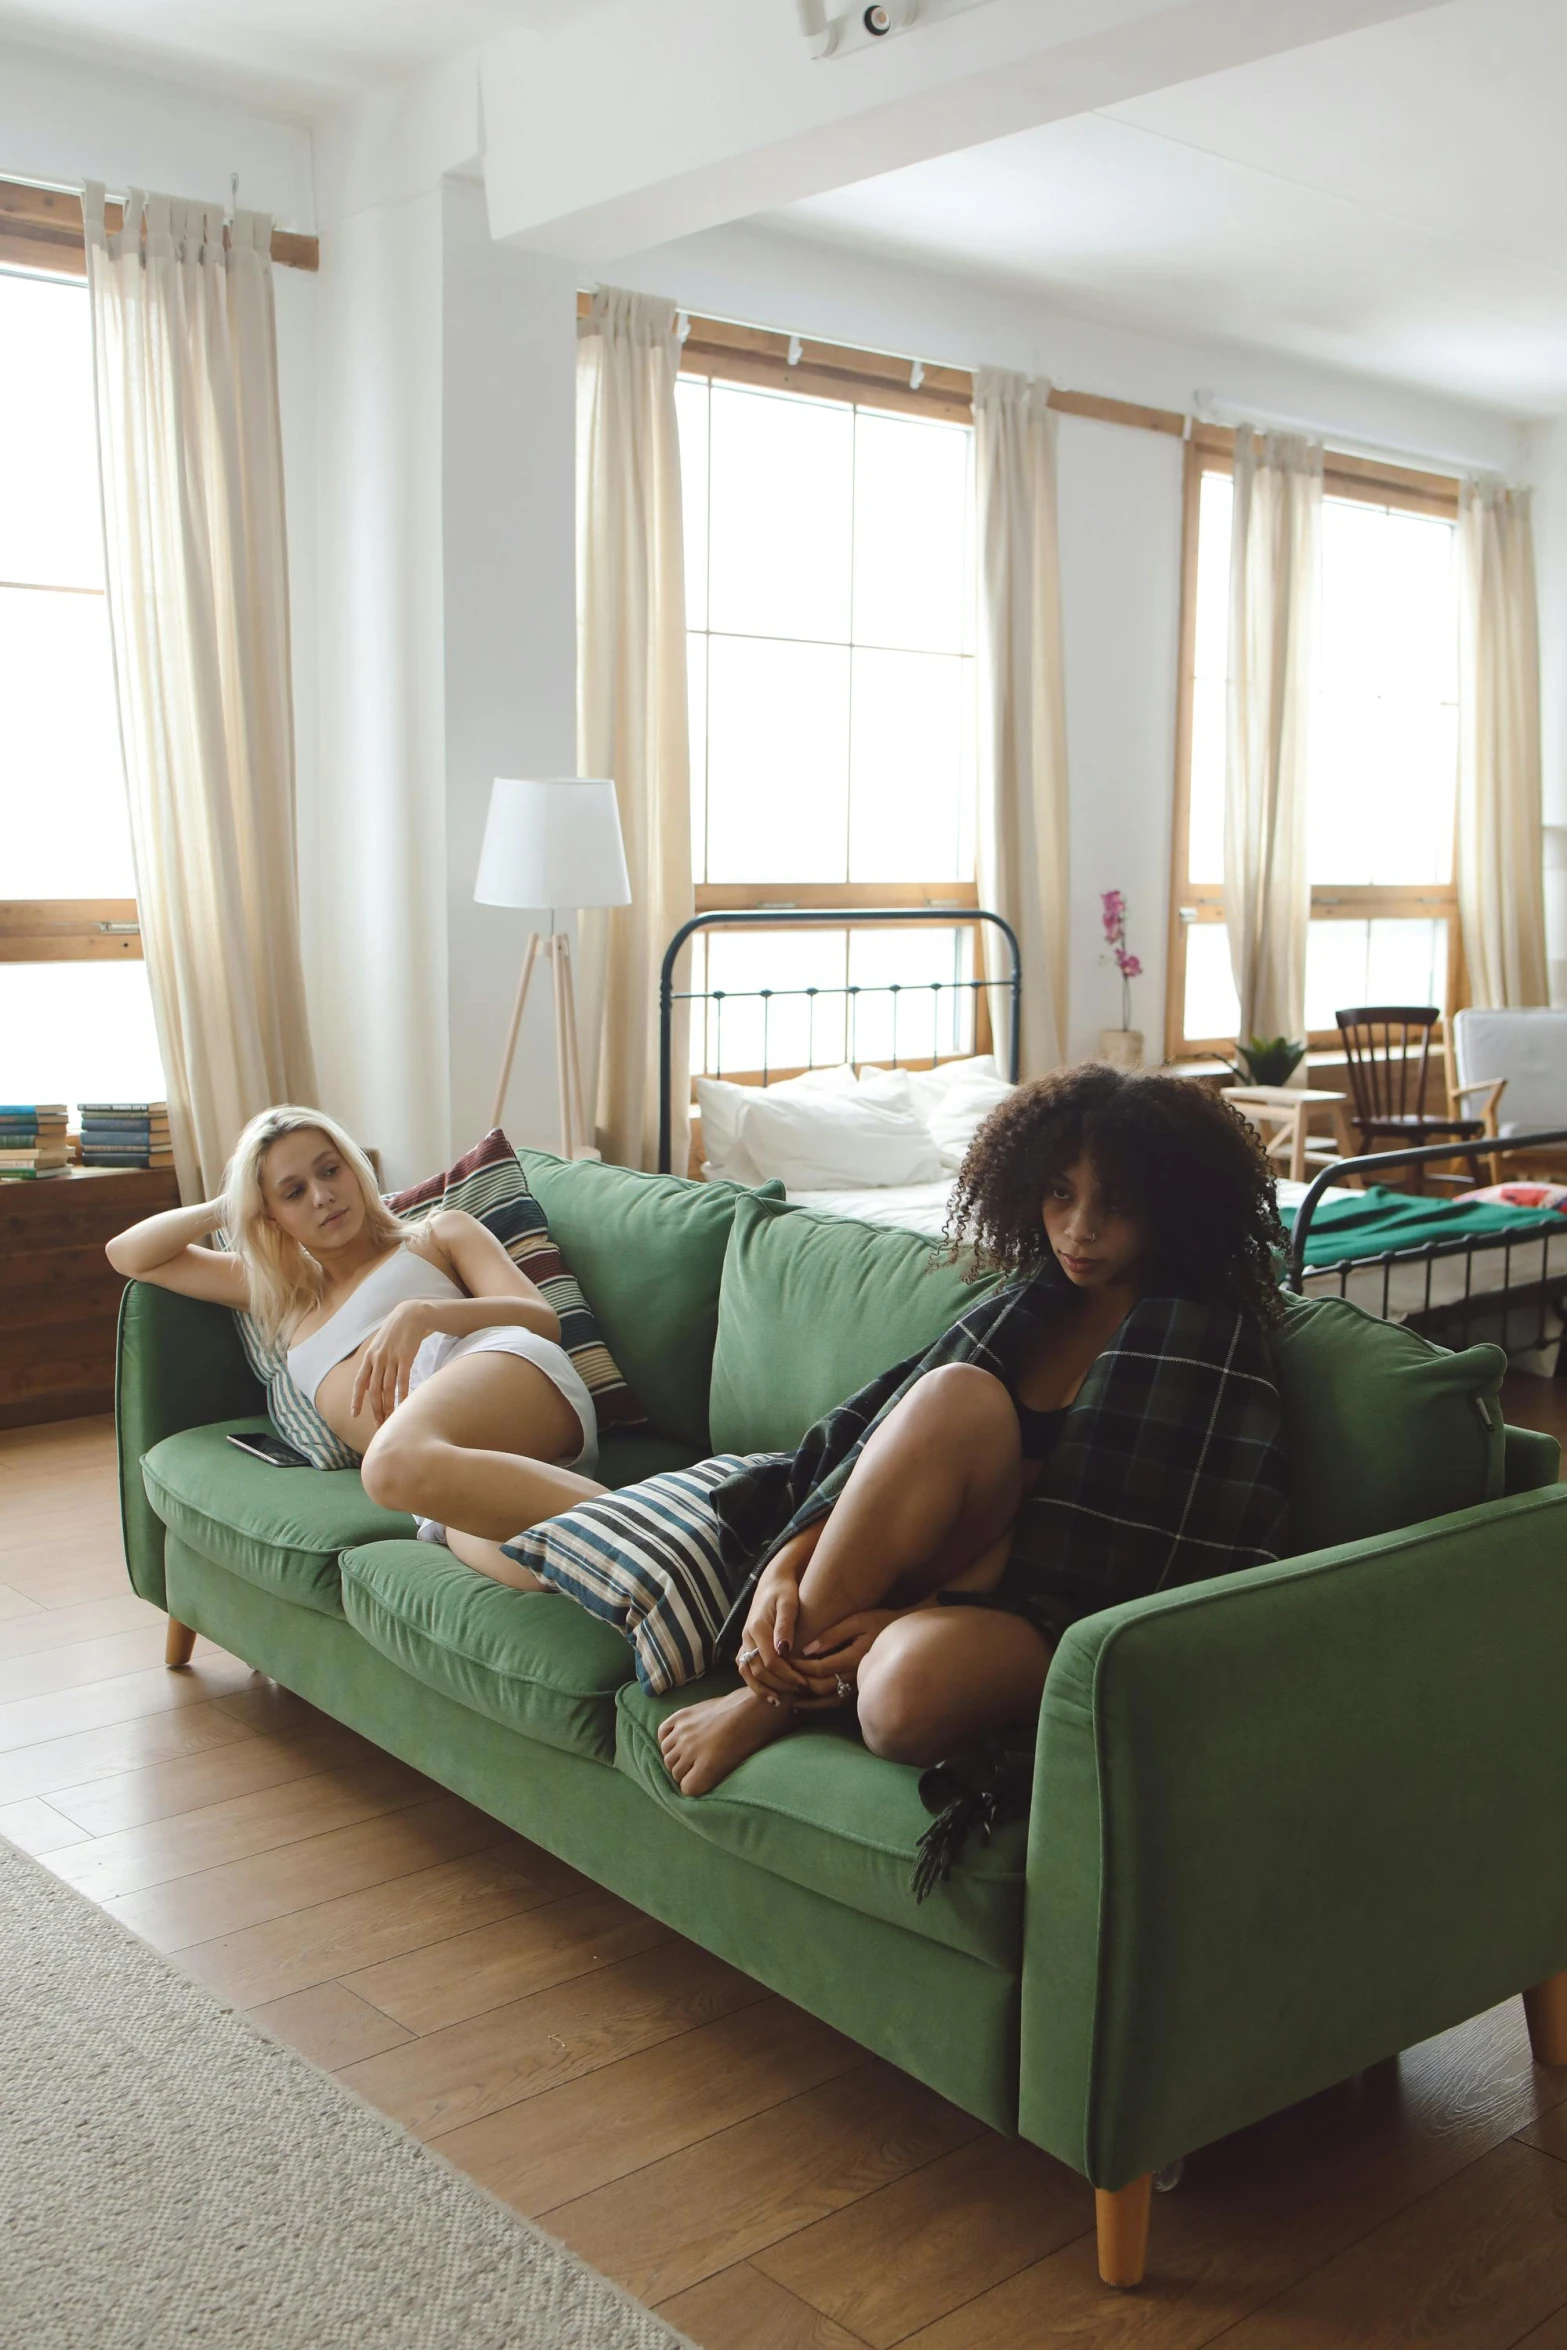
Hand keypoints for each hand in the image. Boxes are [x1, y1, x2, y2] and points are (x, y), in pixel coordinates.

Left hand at [350, 1300, 436, 1426]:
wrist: (409, 1316)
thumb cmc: (394, 1334)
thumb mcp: (378, 1347)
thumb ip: (372, 1367)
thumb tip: (367, 1387)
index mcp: (369, 1358)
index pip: (359, 1383)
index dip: (357, 1399)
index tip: (354, 1414)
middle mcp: (378, 1360)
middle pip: (374, 1390)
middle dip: (376, 1409)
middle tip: (379, 1425)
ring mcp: (391, 1359)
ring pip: (388, 1388)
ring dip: (389, 1406)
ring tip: (390, 1419)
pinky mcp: (405, 1358)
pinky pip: (402, 1380)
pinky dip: (402, 1394)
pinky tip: (404, 1405)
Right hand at [736, 1556, 808, 1702]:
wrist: (773, 1581)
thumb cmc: (785, 1591)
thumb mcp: (789, 1603)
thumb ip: (786, 1626)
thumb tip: (785, 1650)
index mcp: (757, 1628)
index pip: (770, 1661)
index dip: (787, 1675)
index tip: (805, 1682)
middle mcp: (746, 1636)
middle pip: (759, 1670)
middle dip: (779, 1684)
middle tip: (799, 1691)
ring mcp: (744, 1641)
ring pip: (747, 1672)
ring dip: (762, 1688)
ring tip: (780, 1701)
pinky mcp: (746, 1644)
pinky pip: (745, 1668)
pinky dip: (754, 1683)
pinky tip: (769, 1692)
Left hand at [791, 1610, 900, 1706]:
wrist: (905, 1635)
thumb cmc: (880, 1622)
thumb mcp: (856, 1621)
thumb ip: (831, 1635)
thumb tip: (807, 1649)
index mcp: (853, 1658)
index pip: (818, 1668)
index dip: (799, 1666)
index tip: (785, 1660)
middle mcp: (855, 1676)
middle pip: (820, 1687)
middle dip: (799, 1682)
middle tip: (782, 1678)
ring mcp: (859, 1685)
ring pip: (829, 1700)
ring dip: (809, 1701)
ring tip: (790, 1700)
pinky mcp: (861, 1689)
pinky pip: (838, 1702)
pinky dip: (821, 1705)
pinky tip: (808, 1704)